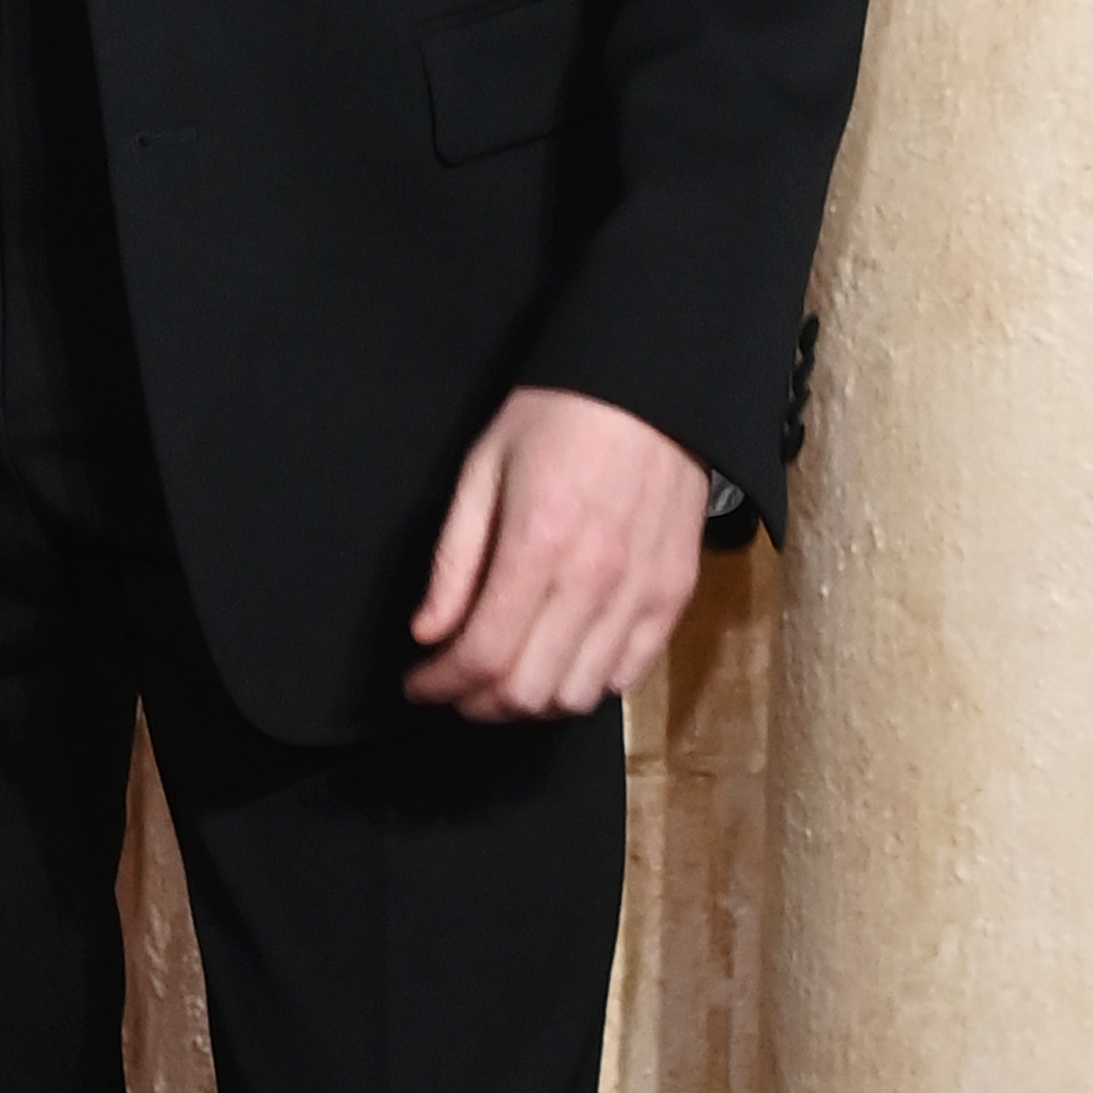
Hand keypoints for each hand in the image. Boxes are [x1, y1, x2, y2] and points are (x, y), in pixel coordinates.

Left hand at [404, 387, 705, 720]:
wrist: (650, 389)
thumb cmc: (558, 417)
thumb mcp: (481, 468)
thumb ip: (453, 558)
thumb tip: (428, 630)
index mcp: (537, 547)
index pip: (484, 654)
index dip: (442, 684)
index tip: (419, 684)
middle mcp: (594, 582)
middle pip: (530, 690)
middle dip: (479, 703)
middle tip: (453, 686)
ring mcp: (641, 595)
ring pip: (581, 695)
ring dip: (532, 703)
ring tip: (501, 681)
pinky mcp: (673, 597)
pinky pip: (630, 675)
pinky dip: (588, 686)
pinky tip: (558, 664)